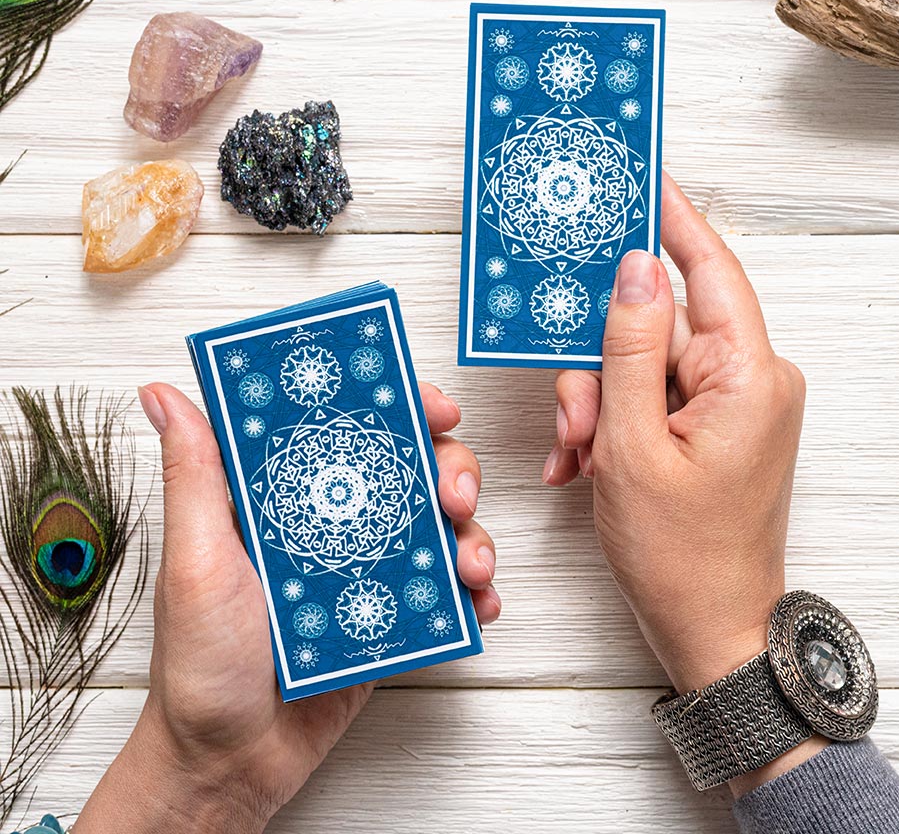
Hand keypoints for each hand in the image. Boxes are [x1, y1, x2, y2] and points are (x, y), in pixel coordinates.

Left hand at [74, 382, 499, 832]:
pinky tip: (478, 604)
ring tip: (471, 564)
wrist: (231, 760)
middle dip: (451, 470)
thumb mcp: (194, 560)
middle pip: (411, 471)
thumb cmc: (200, 664)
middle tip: (454, 494)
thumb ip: (194, 476)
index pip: (350, 431)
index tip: (433, 408)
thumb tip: (162, 395)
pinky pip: (445, 592)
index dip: (399, 408)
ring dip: (471, 533)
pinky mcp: (391, 616)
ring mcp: (368, 569)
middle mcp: (334, 525)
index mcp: (288, 498)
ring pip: (438, 527)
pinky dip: (472, 592)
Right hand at [543, 174, 819, 789]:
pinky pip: (652, 398)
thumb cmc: (680, 555)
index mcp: (749, 376)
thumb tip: (638, 269)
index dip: (673, 221)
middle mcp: (750, 381)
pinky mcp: (712, 427)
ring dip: (600, 404)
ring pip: (644, 365)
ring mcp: (731, 406)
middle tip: (575, 416)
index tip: (643, 179)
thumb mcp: (633, 445)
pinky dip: (614, 423)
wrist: (708, 628)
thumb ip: (631, 349)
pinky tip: (588, 463)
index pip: (711, 271)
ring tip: (581, 455)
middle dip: (601, 364)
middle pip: (659, 327)